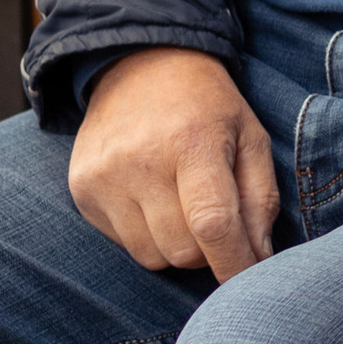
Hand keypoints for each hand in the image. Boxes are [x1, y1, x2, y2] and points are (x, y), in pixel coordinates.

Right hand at [69, 47, 279, 281]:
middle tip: (213, 218)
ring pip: (151, 256)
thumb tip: (259, 259)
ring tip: (180, 204)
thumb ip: (260, 199)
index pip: (213, 224)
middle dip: (207, 250)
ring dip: (174, 246)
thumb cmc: (207, 106)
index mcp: (193, 142)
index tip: (249, 280)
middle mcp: (141, 161)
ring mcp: (104, 176)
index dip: (235, 264)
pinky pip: (122, 244)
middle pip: (182, 251)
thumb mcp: (251, 137)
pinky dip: (145, 234)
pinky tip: (150, 197)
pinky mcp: (81, 189)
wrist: (140, 63)